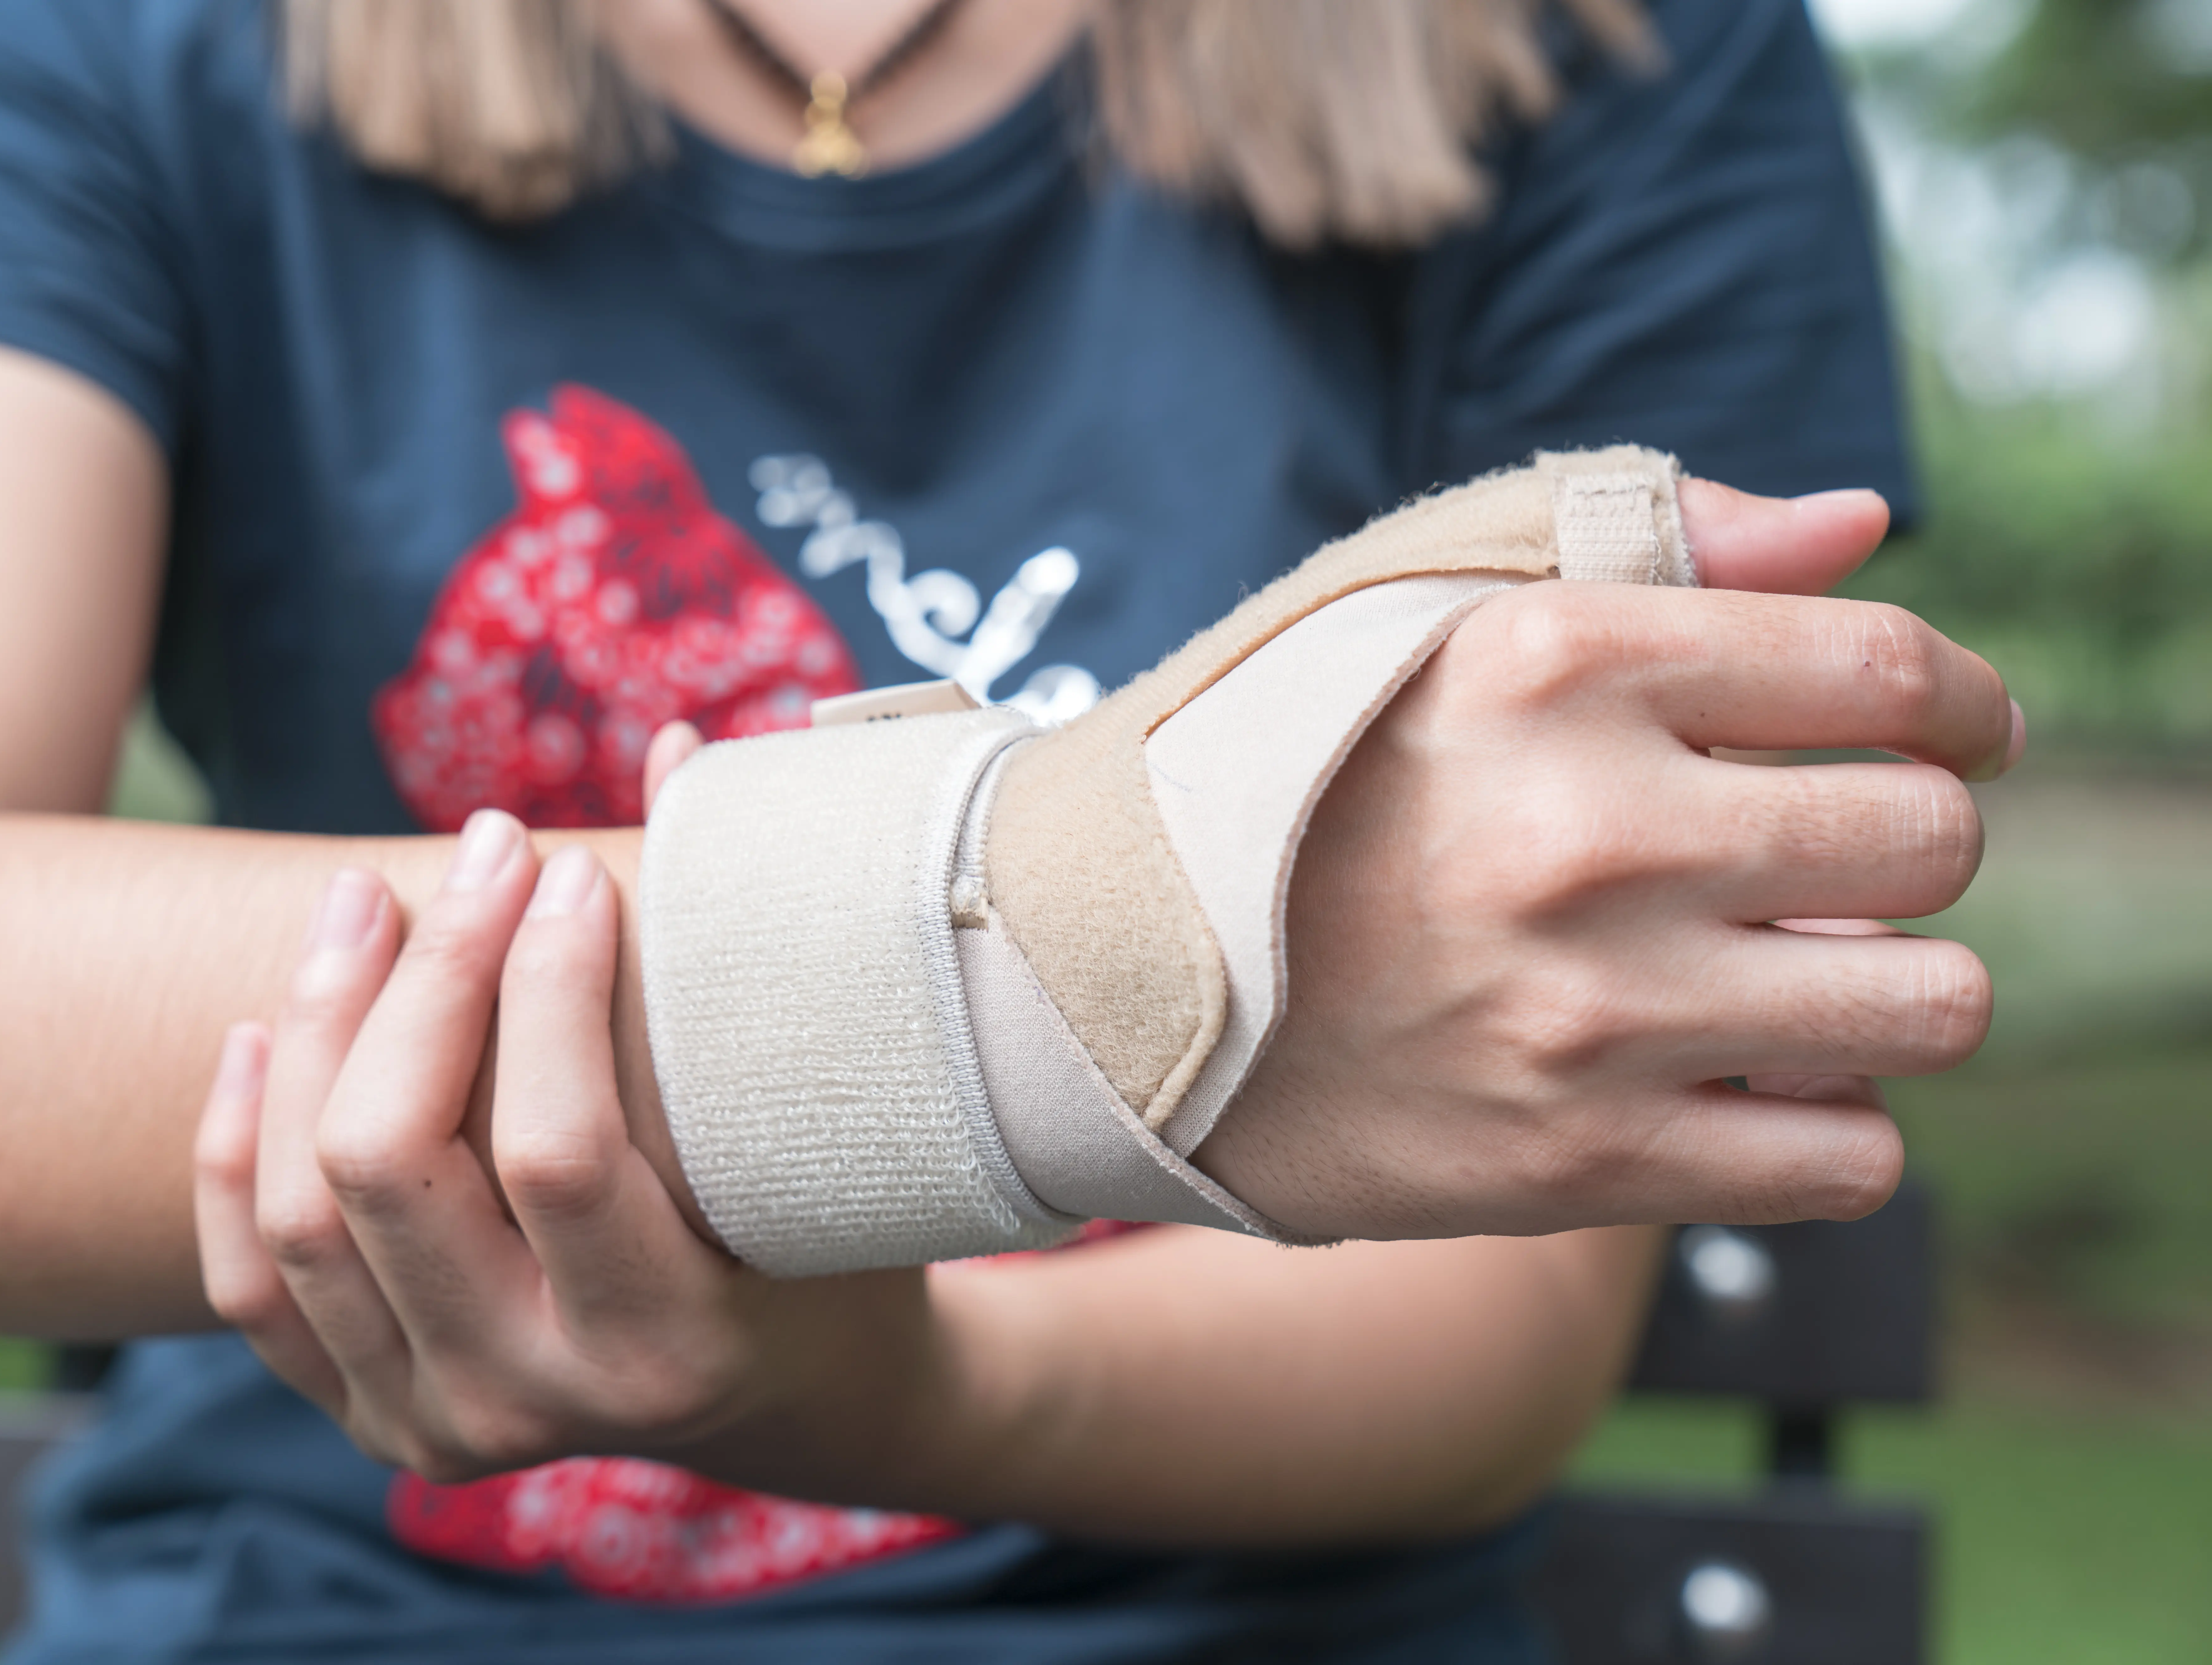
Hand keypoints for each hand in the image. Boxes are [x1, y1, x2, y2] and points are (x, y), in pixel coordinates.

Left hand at [192, 728, 934, 1483]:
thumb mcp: (824, 1136)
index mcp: (663, 1346)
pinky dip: (237, 1152)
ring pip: (301, 1215)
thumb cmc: (832, 1241)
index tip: (570, 871)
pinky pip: (252, 1285)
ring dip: (320, 1033)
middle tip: (476, 857)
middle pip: (393, 1168)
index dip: (548, 987)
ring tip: (359, 903)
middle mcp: (530, 1401)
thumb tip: (682, 749)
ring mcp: (435, 1420)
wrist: (796, 1396)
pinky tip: (256, 1035)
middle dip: (425, 981)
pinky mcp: (372, 1415)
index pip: (555, 1151)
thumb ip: (746, 955)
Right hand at [1198, 483, 2018, 1238]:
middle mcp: (1588, 832)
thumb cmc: (1285, 769)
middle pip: (1935, 837)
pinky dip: (1824, 1122)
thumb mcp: (1425, 601)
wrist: (1107, 977)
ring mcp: (1589, 1011)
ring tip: (1796, 972)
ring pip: (1934, 1006)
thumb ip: (1658, 536)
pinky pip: (1851, 1159)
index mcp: (1556, 664)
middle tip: (1834, 854)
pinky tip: (1737, 1076)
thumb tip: (1864, 528)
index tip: (1953, 729)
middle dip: (1915, 839)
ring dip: (1893, 989)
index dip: (1964, 701)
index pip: (1889, 670)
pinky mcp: (1581, 1160)